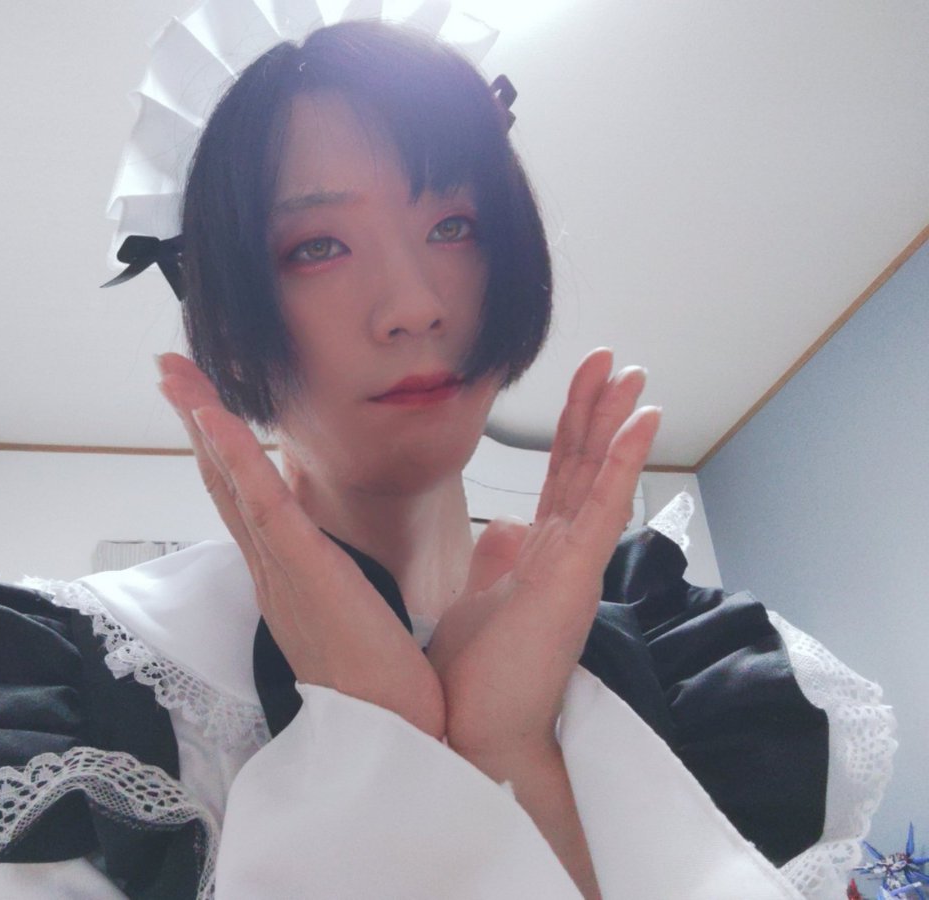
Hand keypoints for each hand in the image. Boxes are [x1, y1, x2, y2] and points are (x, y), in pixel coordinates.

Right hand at [157, 353, 444, 737]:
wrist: (398, 738)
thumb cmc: (387, 686)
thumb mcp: (359, 617)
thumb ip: (346, 581)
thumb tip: (355, 559)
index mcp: (286, 576)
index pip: (246, 499)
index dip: (221, 449)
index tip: (207, 406)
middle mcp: (271, 570)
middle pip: (224, 482)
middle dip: (195, 422)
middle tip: (171, 372)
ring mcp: (280, 570)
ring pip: (231, 482)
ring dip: (202, 422)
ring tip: (175, 374)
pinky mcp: (304, 572)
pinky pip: (262, 504)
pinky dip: (235, 457)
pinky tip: (214, 417)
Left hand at [428, 349, 659, 755]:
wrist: (478, 732)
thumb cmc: (478, 678)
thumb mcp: (479, 602)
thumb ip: (496, 562)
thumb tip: (503, 528)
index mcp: (540, 554)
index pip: (561, 475)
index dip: (573, 425)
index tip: (585, 381)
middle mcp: (564, 553)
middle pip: (583, 465)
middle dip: (598, 408)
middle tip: (616, 359)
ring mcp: (575, 565)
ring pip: (600, 479)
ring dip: (618, 423)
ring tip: (635, 374)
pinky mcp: (576, 579)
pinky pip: (605, 509)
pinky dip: (623, 462)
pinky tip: (641, 421)